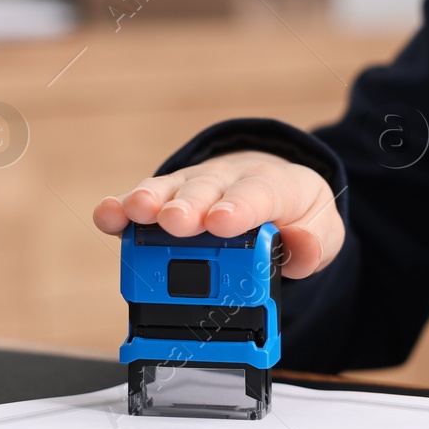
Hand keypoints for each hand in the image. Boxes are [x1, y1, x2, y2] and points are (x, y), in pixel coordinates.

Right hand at [92, 151, 343, 277]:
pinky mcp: (167, 199)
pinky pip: (142, 203)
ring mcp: (194, 187)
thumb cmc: (295, 212)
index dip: (239, 208)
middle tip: (175, 222)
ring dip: (151, 202)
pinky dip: (121, 208)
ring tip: (135, 213)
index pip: (258, 193)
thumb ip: (314, 243)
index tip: (221, 222)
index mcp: (273, 185)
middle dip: (189, 206)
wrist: (275, 186)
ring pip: (170, 190)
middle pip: (207, 190)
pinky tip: (107, 216)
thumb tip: (301, 248)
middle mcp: (228, 180)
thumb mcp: (321, 228)